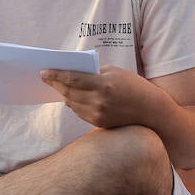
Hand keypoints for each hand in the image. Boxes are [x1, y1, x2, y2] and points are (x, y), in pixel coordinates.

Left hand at [40, 65, 164, 129]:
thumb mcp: (114, 72)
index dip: (56, 75)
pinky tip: (71, 97)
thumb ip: (93, 73)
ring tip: (57, 85)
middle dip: (55, 84)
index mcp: (103, 85)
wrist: (151, 111)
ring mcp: (98, 115)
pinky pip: (79, 112)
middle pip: (68, 92)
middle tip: (45, 77)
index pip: (72, 79)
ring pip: (71, 103)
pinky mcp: (99, 123)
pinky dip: (73, 103)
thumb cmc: (133, 86)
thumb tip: (72, 74)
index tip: (44, 72)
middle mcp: (99, 102)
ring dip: (63, 94)